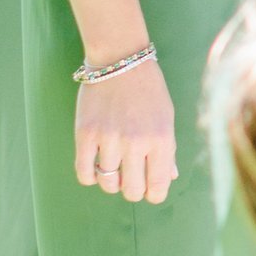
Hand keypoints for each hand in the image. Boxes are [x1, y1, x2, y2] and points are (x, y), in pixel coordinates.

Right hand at [74, 52, 175, 203]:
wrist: (120, 59)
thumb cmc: (148, 89)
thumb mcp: (166, 117)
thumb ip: (167, 150)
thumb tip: (170, 178)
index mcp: (161, 139)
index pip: (159, 186)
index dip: (154, 195)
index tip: (150, 191)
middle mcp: (136, 142)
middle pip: (131, 191)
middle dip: (133, 190)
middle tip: (131, 179)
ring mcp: (108, 139)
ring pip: (108, 184)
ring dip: (111, 181)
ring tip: (114, 167)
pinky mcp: (85, 134)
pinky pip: (84, 173)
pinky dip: (91, 176)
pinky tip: (96, 166)